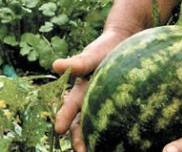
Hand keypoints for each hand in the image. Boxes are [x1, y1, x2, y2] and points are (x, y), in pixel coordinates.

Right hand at [53, 26, 139, 151]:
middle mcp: (90, 102)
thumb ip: (77, 64)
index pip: (70, 108)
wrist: (126, 41)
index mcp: (81, 92)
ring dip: (95, 140)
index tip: (58, 129)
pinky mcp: (122, 107)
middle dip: (79, 139)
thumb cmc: (105, 48)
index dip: (64, 118)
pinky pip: (117, 122)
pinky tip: (126, 144)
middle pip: (82, 124)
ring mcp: (105, 106)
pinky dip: (116, 133)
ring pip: (97, 127)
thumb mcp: (92, 56)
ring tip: (99, 151)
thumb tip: (54, 65)